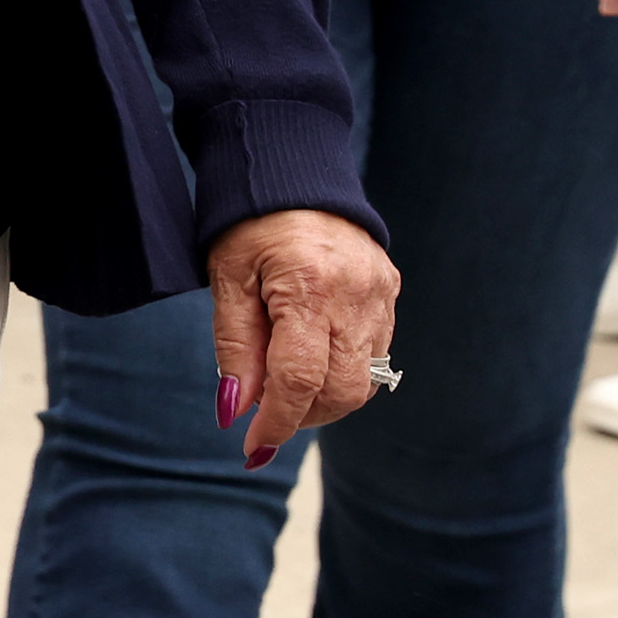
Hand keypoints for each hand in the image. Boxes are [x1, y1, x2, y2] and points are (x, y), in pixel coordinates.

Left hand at [206, 207, 399, 467]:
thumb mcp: (227, 278)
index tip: (253, 448)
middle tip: (266, 412)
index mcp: (309, 285)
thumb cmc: (249, 222)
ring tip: (285, 381)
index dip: (277, 422)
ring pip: (364, 381)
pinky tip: (313, 354)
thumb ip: (234, 347)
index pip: (300, 379)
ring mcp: (381, 294)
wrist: (293, 169)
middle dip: (303, 415)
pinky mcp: (390, 292)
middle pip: (342, 391)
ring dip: (324, 397)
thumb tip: (235, 411)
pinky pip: (374, 355)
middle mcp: (356, 294)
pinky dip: (343, 370)